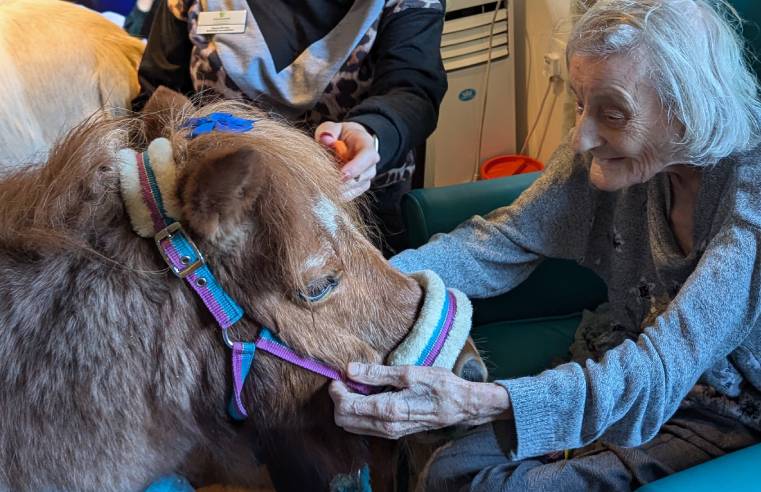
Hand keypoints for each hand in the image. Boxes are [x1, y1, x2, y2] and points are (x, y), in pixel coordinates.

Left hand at [315, 121, 379, 200]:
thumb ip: (329, 130)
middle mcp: (370, 164)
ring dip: (338, 188)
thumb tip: (325, 139)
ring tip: (322, 184)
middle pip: (362, 178)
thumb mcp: (333, 128)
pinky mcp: (358, 188)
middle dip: (344, 182)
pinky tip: (324, 190)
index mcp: (366, 145)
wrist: (347, 144)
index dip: (356, 167)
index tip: (342, 174)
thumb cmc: (340, 136)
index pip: (367, 157)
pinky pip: (349, 196)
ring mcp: (365, 178)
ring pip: (355, 189)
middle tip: (325, 182)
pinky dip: (336, 195)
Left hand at [329, 363, 510, 439]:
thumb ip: (377, 373)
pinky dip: (358, 413)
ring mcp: (389, 432)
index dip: (337, 390)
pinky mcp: (393, 432)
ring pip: (352, 426)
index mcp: (387, 410)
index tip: (341, 375)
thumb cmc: (439, 385)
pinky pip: (365, 427)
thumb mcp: (408, 373)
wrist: (461, 406)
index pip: (346, 406)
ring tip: (356, 386)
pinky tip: (368, 396)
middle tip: (346, 380)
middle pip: (344, 420)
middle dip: (339, 400)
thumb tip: (350, 369)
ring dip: (347, 407)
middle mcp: (385, 426)